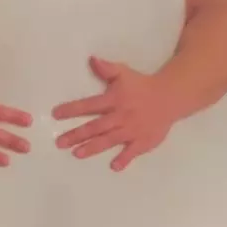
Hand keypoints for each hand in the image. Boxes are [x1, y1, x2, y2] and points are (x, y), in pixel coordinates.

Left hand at [52, 56, 175, 170]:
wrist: (170, 97)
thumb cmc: (142, 85)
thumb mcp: (124, 73)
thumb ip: (107, 69)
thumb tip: (91, 59)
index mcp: (114, 100)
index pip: (89, 105)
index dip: (72, 109)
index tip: (56, 114)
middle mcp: (121, 116)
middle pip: (95, 126)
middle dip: (76, 134)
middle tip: (60, 142)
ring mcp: (132, 130)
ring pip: (109, 140)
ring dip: (93, 147)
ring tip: (76, 154)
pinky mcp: (143, 141)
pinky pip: (133, 151)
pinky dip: (124, 159)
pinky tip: (114, 166)